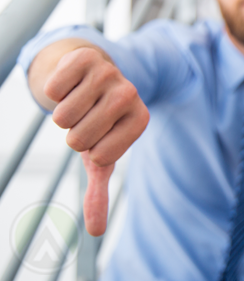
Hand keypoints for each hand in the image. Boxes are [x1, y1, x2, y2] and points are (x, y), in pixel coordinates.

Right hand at [42, 46, 149, 235]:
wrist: (92, 75)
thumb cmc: (98, 122)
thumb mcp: (100, 155)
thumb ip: (100, 191)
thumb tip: (95, 232)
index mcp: (140, 121)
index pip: (99, 156)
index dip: (90, 150)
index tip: (100, 135)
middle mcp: (131, 95)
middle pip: (77, 138)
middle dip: (73, 133)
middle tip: (87, 118)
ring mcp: (111, 74)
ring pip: (62, 115)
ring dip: (62, 113)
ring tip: (80, 102)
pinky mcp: (88, 58)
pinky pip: (54, 88)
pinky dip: (54, 89)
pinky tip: (72, 83)